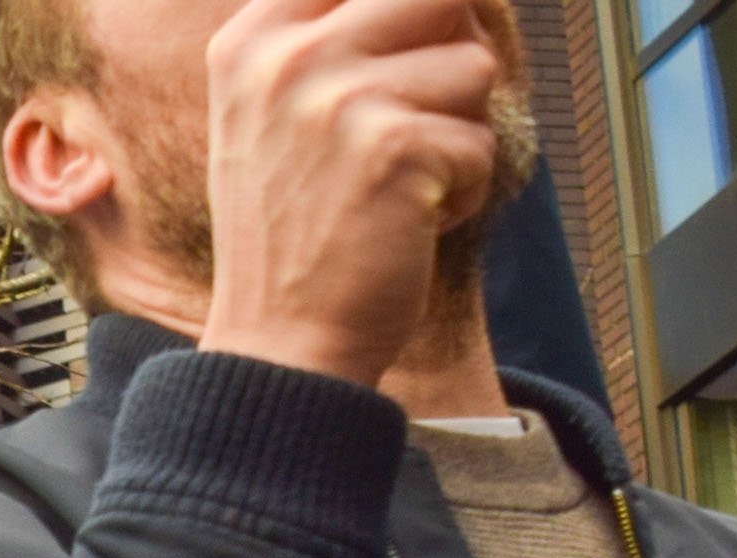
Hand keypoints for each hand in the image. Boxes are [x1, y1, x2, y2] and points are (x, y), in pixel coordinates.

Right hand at [193, 0, 506, 388]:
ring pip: (474, 65)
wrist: (279, 344)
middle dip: (453, 56)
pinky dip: (466, 189)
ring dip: (461, 130)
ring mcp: (337, 99)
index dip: (419, 12)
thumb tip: (454, 0)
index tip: (418, 59)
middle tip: (423, 115)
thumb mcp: (274, 111)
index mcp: (252, 38)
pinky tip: (411, 220)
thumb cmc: (294, 231)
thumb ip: (332, 35)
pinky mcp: (392, 148)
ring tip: (406, 180)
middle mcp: (288, 56)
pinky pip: (483, 140)